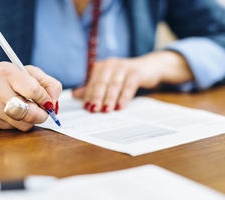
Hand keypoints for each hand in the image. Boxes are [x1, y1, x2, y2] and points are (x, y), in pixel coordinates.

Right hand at [0, 62, 61, 130]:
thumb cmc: (10, 80)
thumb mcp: (31, 74)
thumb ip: (50, 84)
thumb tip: (54, 103)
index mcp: (6, 71)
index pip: (34, 90)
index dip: (46, 98)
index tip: (48, 101)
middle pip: (30, 112)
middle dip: (42, 114)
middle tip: (43, 110)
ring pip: (25, 123)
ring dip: (32, 119)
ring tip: (28, 109)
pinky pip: (16, 128)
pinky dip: (21, 123)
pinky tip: (15, 113)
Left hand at [72, 51, 192, 112]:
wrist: (149, 68)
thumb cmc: (125, 77)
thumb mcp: (109, 82)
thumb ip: (93, 88)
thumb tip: (75, 95)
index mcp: (101, 66)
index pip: (92, 82)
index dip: (88, 95)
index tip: (85, 108)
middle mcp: (111, 64)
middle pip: (101, 83)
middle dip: (97, 97)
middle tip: (93, 110)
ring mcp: (124, 67)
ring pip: (114, 84)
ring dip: (109, 98)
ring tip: (106, 110)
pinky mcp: (136, 72)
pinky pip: (128, 86)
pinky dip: (124, 97)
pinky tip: (120, 107)